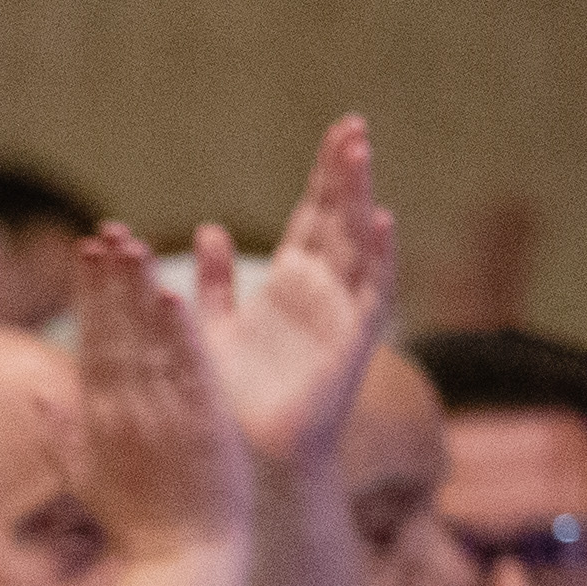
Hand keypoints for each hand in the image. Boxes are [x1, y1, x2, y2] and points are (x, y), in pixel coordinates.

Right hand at [69, 222, 248, 554]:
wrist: (181, 564)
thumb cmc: (137, 527)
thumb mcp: (87, 481)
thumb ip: (60, 435)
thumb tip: (37, 393)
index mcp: (97, 419)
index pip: (90, 342)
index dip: (87, 294)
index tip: (85, 251)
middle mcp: (125, 411)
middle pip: (113, 332)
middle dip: (106, 281)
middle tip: (103, 232)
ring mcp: (163, 416)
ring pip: (147, 343)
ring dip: (138, 293)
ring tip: (132, 245)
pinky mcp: (201, 425)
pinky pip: (188, 371)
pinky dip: (180, 334)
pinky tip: (173, 295)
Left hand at [185, 115, 395, 472]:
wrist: (245, 461)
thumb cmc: (231, 403)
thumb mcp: (211, 331)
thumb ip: (212, 283)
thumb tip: (205, 230)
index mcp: (290, 287)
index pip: (313, 216)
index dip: (326, 176)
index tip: (338, 128)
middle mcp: (321, 296)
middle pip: (339, 221)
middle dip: (346, 174)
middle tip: (354, 123)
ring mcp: (339, 318)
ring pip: (355, 246)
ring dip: (360, 199)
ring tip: (362, 152)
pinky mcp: (349, 347)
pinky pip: (369, 297)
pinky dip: (377, 259)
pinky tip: (381, 222)